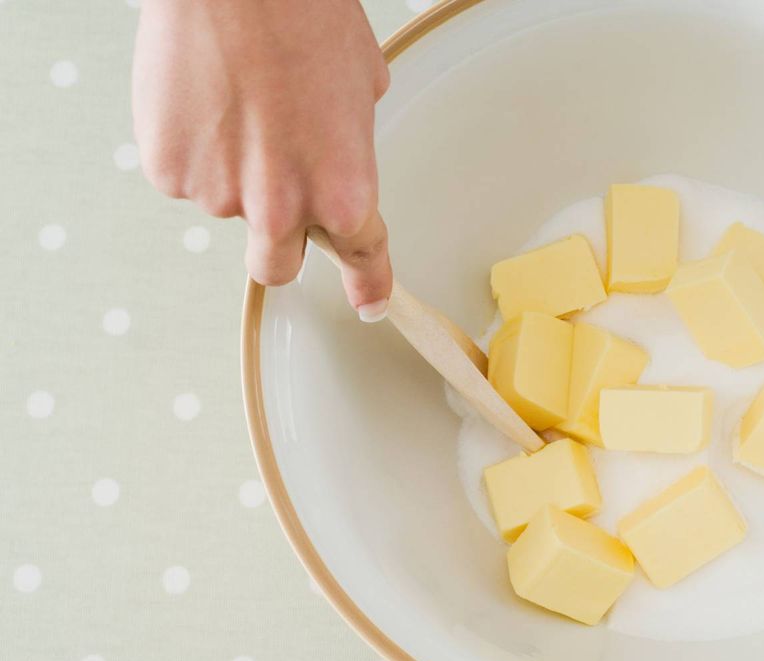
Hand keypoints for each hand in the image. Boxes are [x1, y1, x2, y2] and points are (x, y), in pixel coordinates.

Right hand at [133, 0, 393, 319]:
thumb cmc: (303, 17)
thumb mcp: (361, 85)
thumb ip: (350, 140)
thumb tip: (337, 146)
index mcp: (344, 192)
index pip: (362, 258)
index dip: (368, 285)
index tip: (370, 304)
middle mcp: (282, 209)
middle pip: (277, 265)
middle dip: (281, 242)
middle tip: (278, 192)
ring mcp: (219, 195)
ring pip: (228, 207)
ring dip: (234, 173)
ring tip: (240, 103)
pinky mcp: (168, 172)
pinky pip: (187, 176)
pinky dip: (194, 149)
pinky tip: (205, 99)